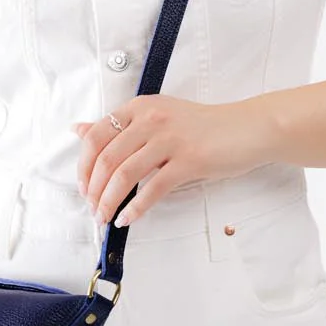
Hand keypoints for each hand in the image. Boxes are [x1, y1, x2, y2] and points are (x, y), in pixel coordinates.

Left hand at [71, 95, 267, 228]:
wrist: (247, 128)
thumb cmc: (203, 126)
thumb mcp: (157, 116)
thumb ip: (119, 126)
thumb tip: (78, 130)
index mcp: (140, 107)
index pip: (96, 135)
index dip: (84, 166)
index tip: (83, 187)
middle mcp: (151, 119)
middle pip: (107, 158)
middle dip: (94, 189)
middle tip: (93, 208)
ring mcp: (170, 139)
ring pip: (125, 174)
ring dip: (109, 201)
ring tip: (105, 216)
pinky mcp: (189, 160)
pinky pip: (153, 188)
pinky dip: (136, 208)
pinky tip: (128, 218)